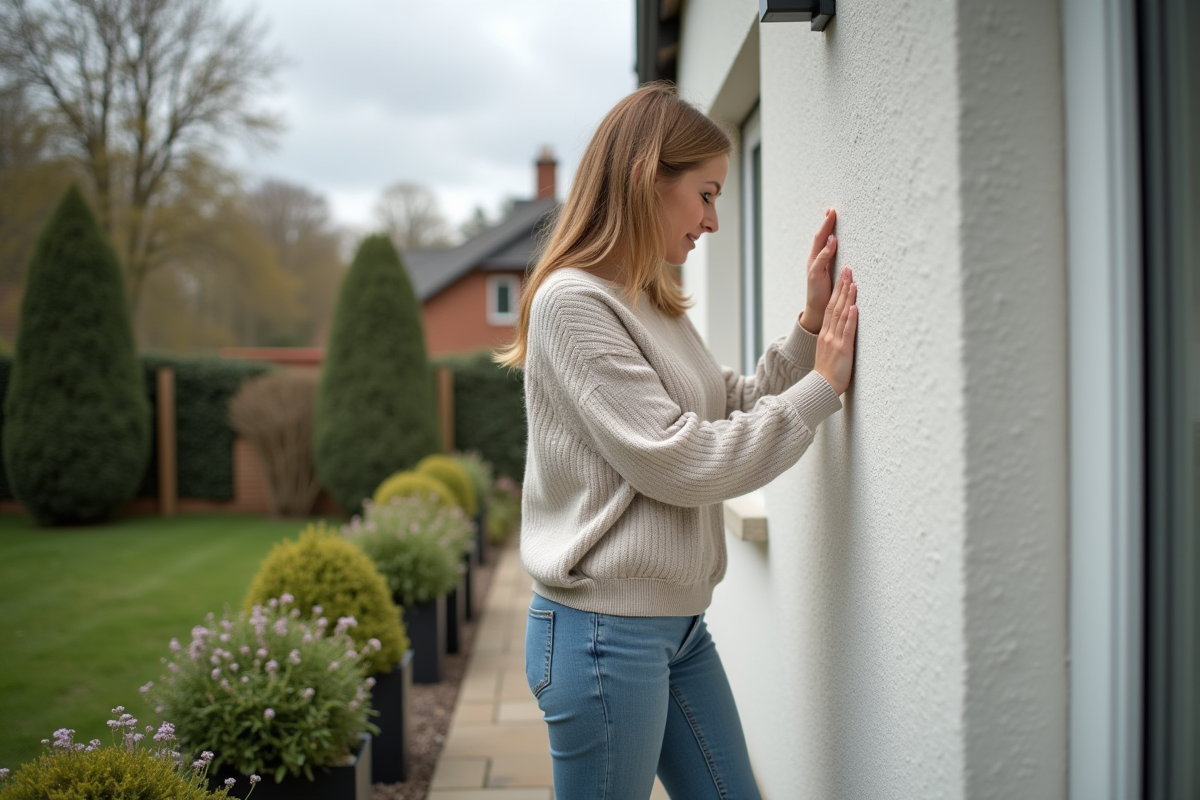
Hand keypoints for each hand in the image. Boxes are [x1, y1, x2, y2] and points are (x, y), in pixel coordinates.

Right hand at [798, 208, 837, 334]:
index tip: (833, 211)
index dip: (827, 224)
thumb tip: (843, 251)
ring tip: (831, 218)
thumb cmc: (826, 293)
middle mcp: (814, 260)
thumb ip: (834, 261)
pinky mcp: (814, 275)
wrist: (816, 310)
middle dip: (825, 223)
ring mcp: (813, 267)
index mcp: (818, 259)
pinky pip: (821, 260)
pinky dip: (827, 249)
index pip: (822, 237)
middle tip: (832, 210)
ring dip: (825, 230)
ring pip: (818, 244)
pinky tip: (833, 240)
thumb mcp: (831, 274)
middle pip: (819, 237)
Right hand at [814, 266, 857, 394]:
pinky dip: (851, 318)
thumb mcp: (828, 352)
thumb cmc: (828, 374)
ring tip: (853, 282)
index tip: (843, 277)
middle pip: (835, 306)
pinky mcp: (843, 349)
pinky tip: (855, 307)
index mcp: (825, 334)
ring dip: (847, 297)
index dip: (837, 291)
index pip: (831, 307)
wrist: (822, 388)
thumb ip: (834, 338)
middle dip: (842, 287)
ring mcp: (835, 340)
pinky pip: (847, 331)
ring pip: (842, 315)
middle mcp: (829, 334)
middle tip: (847, 270)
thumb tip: (842, 329)